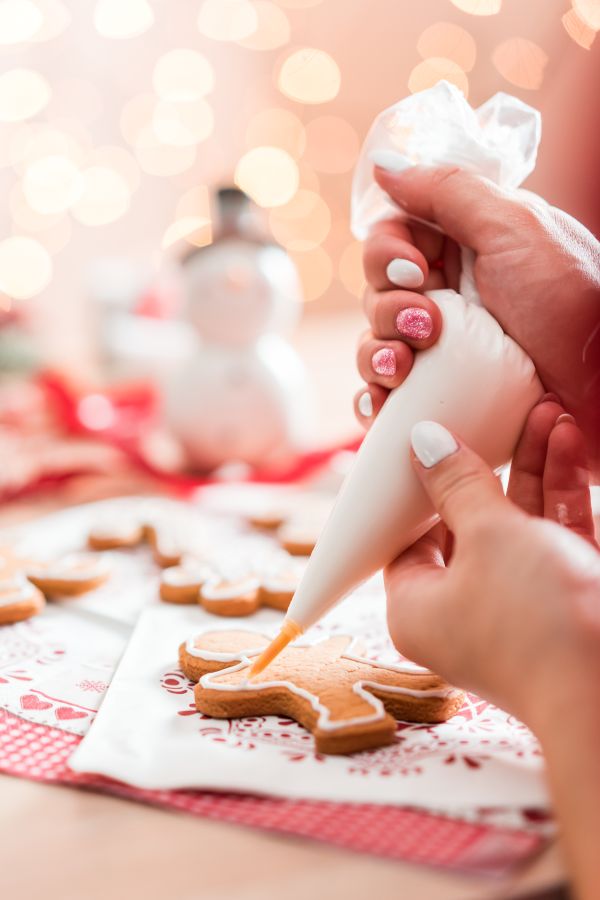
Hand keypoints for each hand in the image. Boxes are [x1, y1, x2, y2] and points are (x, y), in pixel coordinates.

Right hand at [354, 163, 599, 476]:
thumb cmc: (575, 300)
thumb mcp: (516, 228)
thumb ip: (448, 191)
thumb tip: (384, 164)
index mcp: (463, 249)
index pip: (391, 239)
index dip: (387, 255)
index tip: (415, 271)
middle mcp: (449, 297)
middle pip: (377, 294)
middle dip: (387, 310)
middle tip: (426, 325)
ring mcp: (443, 351)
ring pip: (376, 347)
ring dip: (376, 356)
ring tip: (402, 370)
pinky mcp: (443, 397)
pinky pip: (389, 397)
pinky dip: (375, 400)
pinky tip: (384, 403)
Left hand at [387, 398, 599, 899]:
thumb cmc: (535, 617)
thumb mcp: (488, 537)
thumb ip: (457, 486)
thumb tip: (424, 441)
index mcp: (418, 608)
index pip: (408, 536)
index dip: (421, 486)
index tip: (432, 439)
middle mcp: (463, 609)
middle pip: (467, 522)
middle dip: (491, 464)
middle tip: (500, 414)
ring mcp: (517, 606)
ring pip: (517, 524)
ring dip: (533, 467)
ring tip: (545, 410)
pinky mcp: (563, 599)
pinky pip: (553, 536)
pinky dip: (560, 492)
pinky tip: (566, 439)